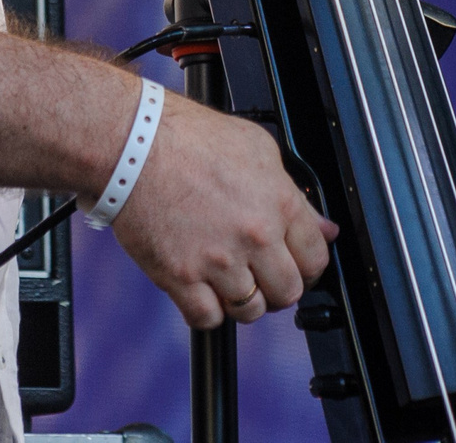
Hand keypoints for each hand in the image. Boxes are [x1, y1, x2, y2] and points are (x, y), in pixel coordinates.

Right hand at [107, 90, 337, 328]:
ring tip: (227, 279)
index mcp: (279, 203)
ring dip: (241, 300)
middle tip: (260, 274)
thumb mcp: (256, 148)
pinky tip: (201, 289)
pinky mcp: (181, 276)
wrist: (131, 144)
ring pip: (249, 311)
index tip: (295, 265)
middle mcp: (254, 236)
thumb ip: (294, 193)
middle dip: (276, 287)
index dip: (307, 265)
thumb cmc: (187, 137)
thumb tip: (324, 227)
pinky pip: (207, 319)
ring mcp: (218, 260)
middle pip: (287, 293)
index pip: (316, 258)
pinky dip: (206, 311)